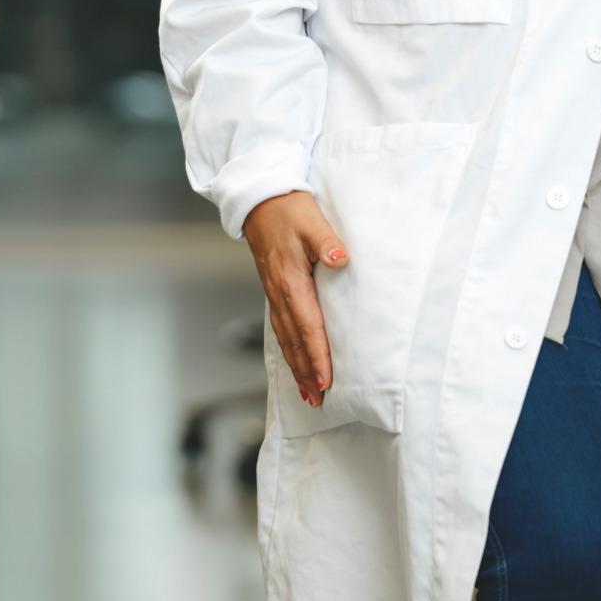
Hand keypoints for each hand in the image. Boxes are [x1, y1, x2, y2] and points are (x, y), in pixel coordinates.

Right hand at [241, 189, 347, 407]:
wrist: (260, 201)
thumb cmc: (289, 209)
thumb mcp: (311, 220)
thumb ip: (326, 241)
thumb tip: (340, 259)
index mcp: (291, 279)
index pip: (307, 326)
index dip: (317, 354)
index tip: (326, 379)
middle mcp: (279, 292)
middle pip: (294, 340)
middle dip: (306, 371)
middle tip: (319, 399)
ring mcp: (274, 293)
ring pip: (285, 338)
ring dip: (296, 366)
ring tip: (308, 392)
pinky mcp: (273, 290)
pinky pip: (280, 327)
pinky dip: (288, 349)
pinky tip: (295, 361)